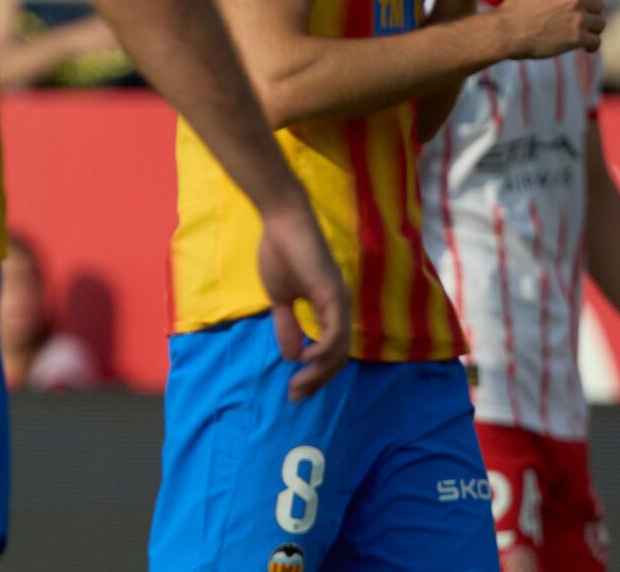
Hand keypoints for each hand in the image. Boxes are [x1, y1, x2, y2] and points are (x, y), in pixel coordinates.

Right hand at [256, 196, 350, 400]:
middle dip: (316, 381)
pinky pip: (334, 333)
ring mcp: (339, 303)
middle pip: (337, 358)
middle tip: (295, 396)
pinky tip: (306, 360)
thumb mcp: (279, 299)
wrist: (282, 223)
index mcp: (329, 309)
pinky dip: (322, 351)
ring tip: (298, 384)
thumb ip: (286, 326)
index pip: (330, 352)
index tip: (294, 389)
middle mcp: (340, 309)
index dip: (314, 373)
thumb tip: (290, 356)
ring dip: (319, 372)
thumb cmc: (281, 253)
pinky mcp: (333, 296)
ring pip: (339, 351)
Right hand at [496, 0, 604, 57]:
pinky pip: (595, 41)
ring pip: (600, 24)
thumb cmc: (511, 11)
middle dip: (592, 15)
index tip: (586, 7)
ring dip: (593, 30)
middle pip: (598, 6)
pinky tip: (586, 49)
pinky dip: (591, 46)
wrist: (504, 32)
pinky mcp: (577, 37)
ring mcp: (578, 18)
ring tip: (586, 37)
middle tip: (586, 24)